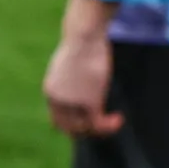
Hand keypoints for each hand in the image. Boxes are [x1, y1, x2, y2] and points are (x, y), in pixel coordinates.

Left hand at [44, 0, 121, 136]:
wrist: (83, 37)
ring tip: (114, 121)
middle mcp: (57, 101)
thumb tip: (81, 81)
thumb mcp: (69, 66)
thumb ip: (71, 80)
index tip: (89, 120)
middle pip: (69, 127)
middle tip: (103, 124)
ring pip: (84, 128)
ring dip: (100, 129)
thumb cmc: (80, 46)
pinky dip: (109, 126)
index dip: (74, 124)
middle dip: (86, 129)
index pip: (57, 119)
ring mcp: (72, 103)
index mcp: (50, 92)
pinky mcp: (89, 102)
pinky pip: (98, 123)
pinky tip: (118, 119)